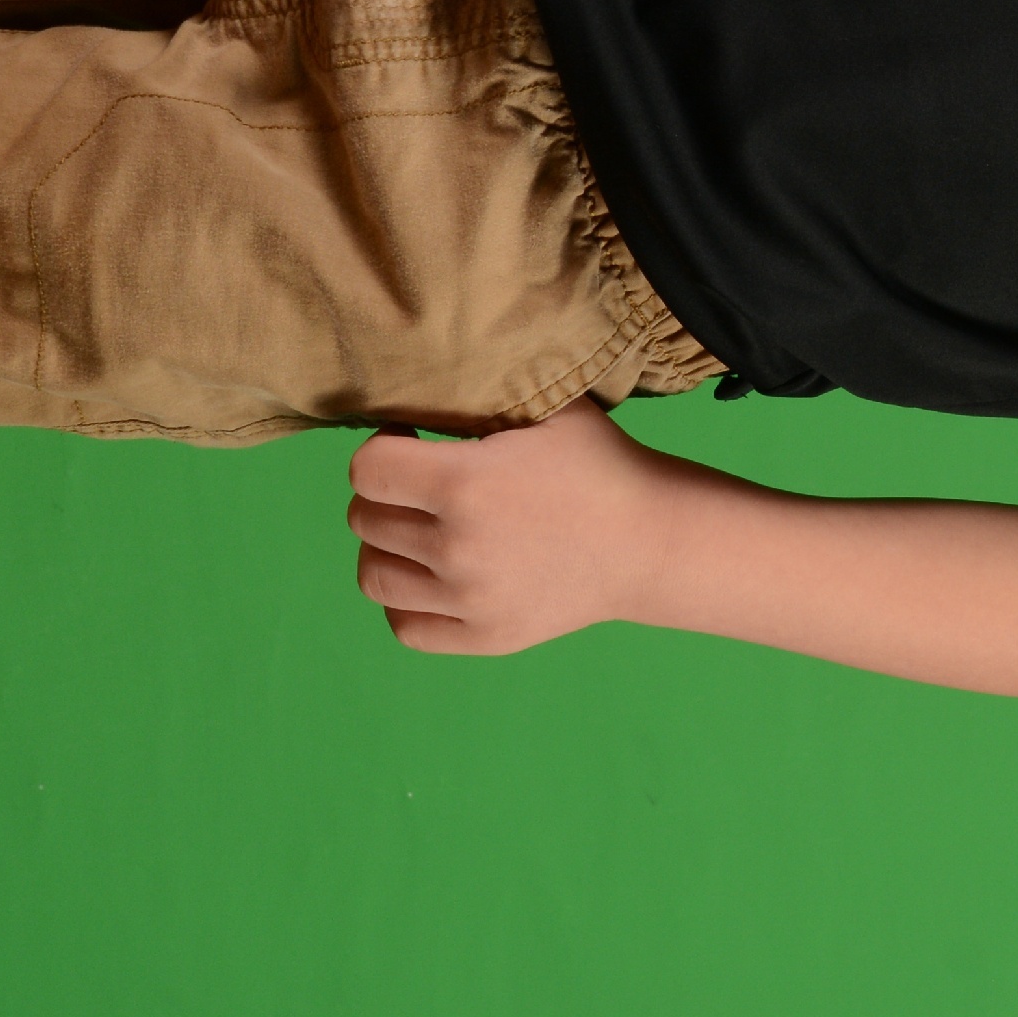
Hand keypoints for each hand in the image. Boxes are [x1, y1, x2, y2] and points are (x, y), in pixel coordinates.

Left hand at [345, 401, 660, 655]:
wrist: (651, 542)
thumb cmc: (600, 465)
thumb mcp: (548, 407)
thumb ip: (480, 394)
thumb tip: (418, 380)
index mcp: (465, 484)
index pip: (367, 471)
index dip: (382, 448)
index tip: (412, 441)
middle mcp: (457, 547)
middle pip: (366, 520)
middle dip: (387, 494)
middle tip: (423, 484)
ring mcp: (469, 600)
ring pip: (373, 576)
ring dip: (387, 547)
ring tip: (421, 530)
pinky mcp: (485, 637)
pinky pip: (404, 626)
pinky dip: (406, 601)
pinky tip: (433, 574)